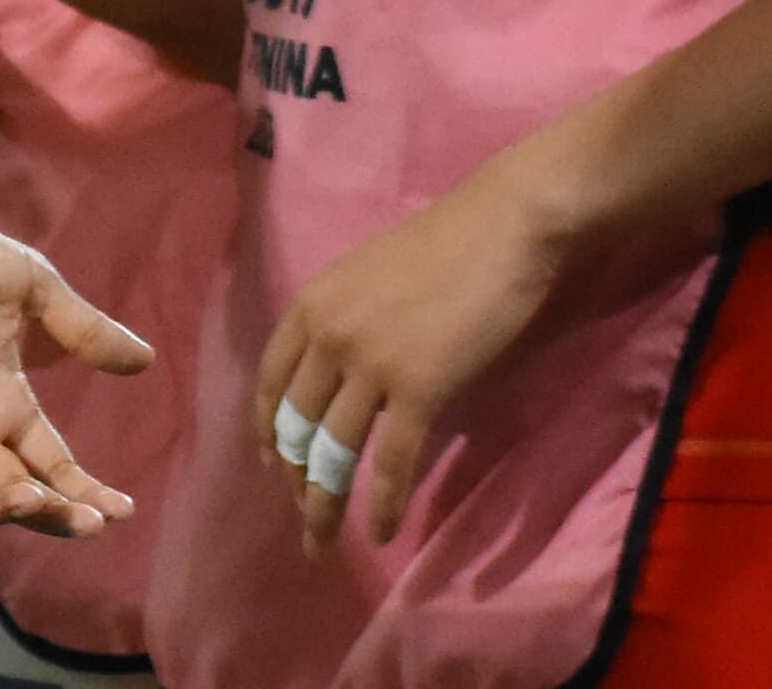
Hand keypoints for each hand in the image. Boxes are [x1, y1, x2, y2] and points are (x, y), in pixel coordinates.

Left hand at [0, 192, 151, 536]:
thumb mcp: (30, 286)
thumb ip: (81, 327)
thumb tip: (146, 361)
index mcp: (6, 401)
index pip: (53, 466)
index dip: (87, 494)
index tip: (125, 509)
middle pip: (16, 497)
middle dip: (54, 516)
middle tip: (88, 520)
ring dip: (0, 508)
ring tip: (37, 498)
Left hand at [249, 154, 571, 553]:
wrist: (503, 227)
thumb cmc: (446, 247)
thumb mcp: (368, 277)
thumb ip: (344, 321)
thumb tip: (340, 372)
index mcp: (309, 305)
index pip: (270, 383)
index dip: (268, 432)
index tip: (274, 465)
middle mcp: (326, 335)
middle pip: (296, 425)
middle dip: (294, 479)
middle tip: (301, 519)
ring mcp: (369, 363)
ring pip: (332, 452)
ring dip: (325, 505)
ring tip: (325, 542)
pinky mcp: (419, 388)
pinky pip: (390, 461)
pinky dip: (382, 503)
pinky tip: (382, 532)